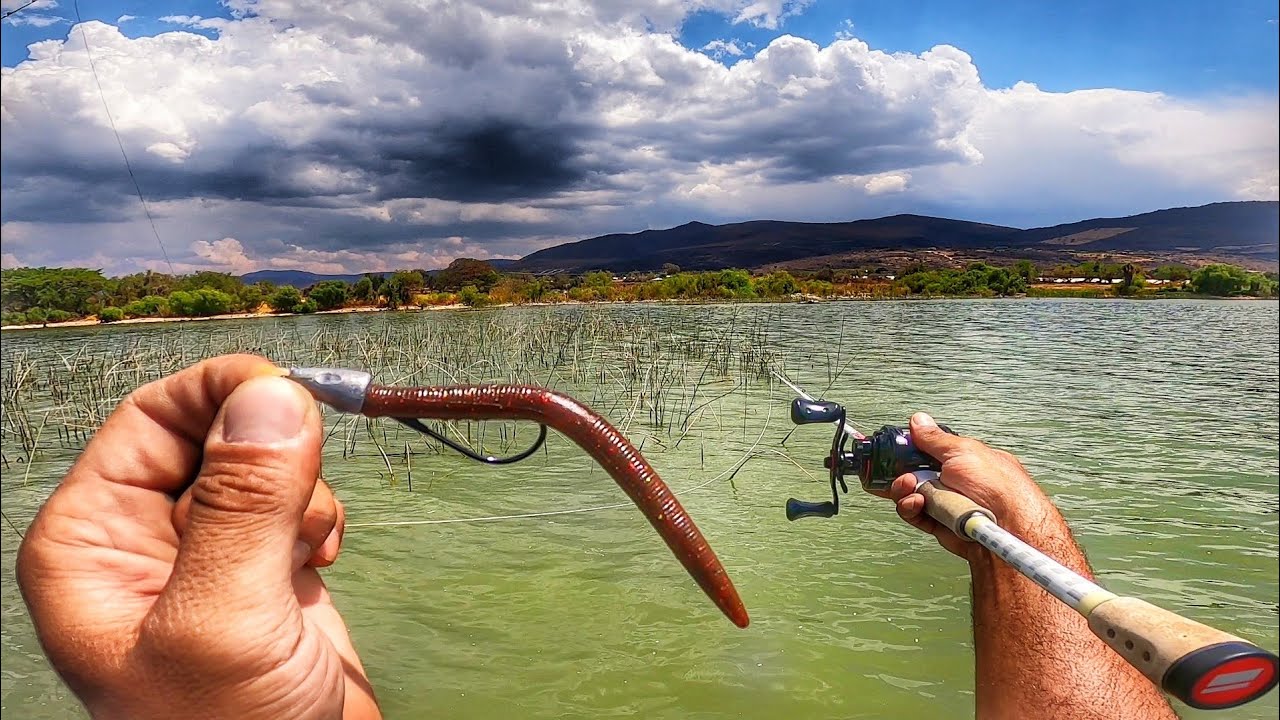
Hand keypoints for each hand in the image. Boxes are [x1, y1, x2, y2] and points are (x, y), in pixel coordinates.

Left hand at [16, 354, 379, 719]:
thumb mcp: (223, 619)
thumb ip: (243, 505)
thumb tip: (273, 397)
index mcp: (93, 541)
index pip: (149, 419)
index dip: (217, 393)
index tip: (288, 392)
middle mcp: (144, 539)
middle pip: (212, 433)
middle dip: (269, 450)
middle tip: (304, 483)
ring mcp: (209, 556)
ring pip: (262, 464)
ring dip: (302, 491)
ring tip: (308, 551)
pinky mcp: (265, 573)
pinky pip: (295, 503)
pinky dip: (321, 516)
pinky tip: (323, 561)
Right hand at [885, 412, 1058, 559]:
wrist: (1007, 527)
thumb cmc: (997, 487)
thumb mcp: (963, 451)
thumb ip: (935, 438)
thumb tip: (919, 421)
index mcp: (962, 458)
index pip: (928, 450)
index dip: (908, 450)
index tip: (890, 450)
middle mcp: (954, 480)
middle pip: (915, 472)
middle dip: (901, 471)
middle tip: (901, 472)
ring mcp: (946, 502)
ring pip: (911, 494)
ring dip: (905, 490)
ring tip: (910, 489)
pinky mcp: (940, 524)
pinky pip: (916, 515)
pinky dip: (910, 509)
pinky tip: (914, 504)